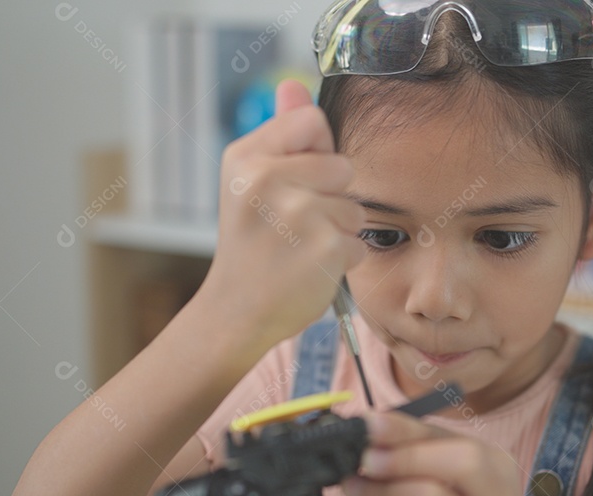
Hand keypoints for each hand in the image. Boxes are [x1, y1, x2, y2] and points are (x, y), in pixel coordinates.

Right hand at [198, 79, 364, 351]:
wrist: (234, 312)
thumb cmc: (250, 247)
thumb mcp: (250, 184)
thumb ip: (280, 134)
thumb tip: (295, 86)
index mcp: (246, 158)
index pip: (312, 122)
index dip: (315, 153)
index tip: (292, 183)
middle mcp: (266, 180)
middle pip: (342, 165)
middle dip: (329, 197)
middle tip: (293, 227)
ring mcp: (297, 215)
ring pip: (353, 207)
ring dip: (337, 232)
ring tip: (299, 251)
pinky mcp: (324, 249)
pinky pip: (358, 242)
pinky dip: (341, 261)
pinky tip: (308, 271)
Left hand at [342, 411, 544, 495]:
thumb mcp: (464, 484)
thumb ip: (425, 455)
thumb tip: (369, 434)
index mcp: (495, 464)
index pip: (450, 435)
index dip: (403, 427)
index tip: (366, 422)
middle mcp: (495, 495)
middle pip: (460, 462)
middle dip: (404, 456)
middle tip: (363, 457)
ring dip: (380, 488)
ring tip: (351, 483)